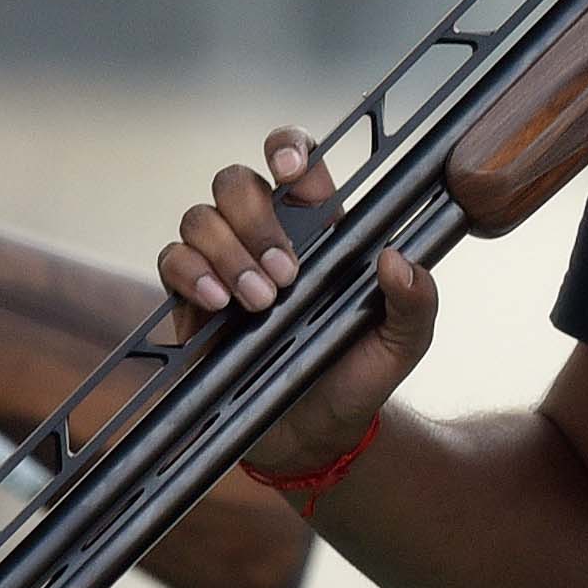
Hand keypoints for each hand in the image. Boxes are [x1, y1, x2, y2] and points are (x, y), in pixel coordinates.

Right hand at [156, 124, 439, 477]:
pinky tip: (219, 305)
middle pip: (236, 182)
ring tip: (260, 302)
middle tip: (286, 275)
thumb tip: (396, 260)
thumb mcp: (404, 343)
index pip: (296, 164)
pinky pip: (171, 262)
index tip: (293, 171)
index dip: (287, 149)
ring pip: (199, 218)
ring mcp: (223, 265)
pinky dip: (191, 274)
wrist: (315, 439)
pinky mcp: (190, 301)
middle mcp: (265, 236)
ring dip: (227, 253)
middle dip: (256, 219)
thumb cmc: (358, 377)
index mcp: (319, 229)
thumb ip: (415, 303)